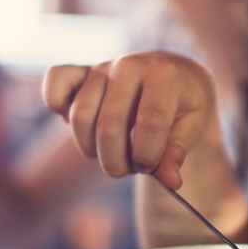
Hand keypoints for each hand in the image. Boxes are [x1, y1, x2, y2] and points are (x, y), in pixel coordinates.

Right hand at [42, 51, 216, 188]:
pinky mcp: (81, 71)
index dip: (147, 157)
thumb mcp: (193, 125)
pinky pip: (54, 82)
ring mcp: (102, 67)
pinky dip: (56, 105)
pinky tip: (82, 125)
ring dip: (92, 149)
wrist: (175, 71)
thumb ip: (177, 153)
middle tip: (131, 167)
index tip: (151, 167)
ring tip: (113, 153)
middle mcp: (128, 66)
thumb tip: (169, 182)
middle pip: (109, 127)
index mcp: (164, 75)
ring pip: (79, 117)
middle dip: (118, 162)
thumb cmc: (183, 103)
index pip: (149, 124)